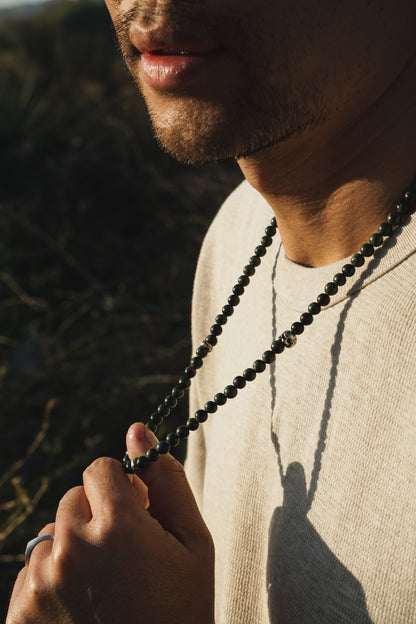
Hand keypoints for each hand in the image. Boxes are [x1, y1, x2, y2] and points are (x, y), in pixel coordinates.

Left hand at [6, 423, 214, 623]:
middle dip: (97, 514)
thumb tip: (138, 430)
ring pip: (51, 533)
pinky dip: (53, 578)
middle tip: (123, 553)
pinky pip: (32, 570)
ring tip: (103, 585)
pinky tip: (83, 606)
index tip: (135, 511)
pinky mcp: (20, 614)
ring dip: (73, 546)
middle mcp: (71, 548)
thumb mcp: (194, 543)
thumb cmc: (181, 610)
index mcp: (118, 525)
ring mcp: (41, 583)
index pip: (100, 468)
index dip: (121, 487)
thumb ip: (167, 481)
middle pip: (74, 498)